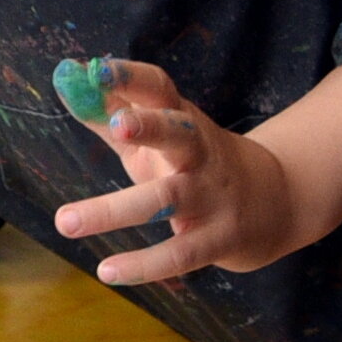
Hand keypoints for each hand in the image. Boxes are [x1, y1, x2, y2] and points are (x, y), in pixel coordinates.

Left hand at [43, 56, 301, 283]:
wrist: (277, 201)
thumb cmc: (194, 161)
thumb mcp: (157, 134)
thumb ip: (110, 110)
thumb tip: (64, 78)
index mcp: (182, 120)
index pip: (158, 89)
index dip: (128, 77)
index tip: (93, 70)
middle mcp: (200, 153)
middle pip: (178, 134)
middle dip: (150, 127)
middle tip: (117, 125)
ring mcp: (211, 196)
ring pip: (166, 200)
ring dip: (115, 211)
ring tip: (65, 222)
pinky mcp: (218, 239)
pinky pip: (180, 253)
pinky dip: (144, 264)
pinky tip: (107, 271)